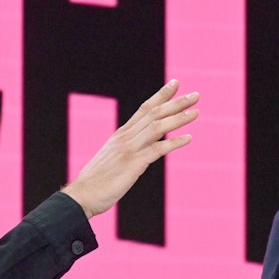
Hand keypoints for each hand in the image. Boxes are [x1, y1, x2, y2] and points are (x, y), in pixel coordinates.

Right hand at [60, 80, 198, 217]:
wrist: (82, 195)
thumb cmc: (98, 180)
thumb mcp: (114, 157)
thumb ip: (128, 149)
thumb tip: (142, 148)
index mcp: (121, 134)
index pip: (144, 108)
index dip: (161, 95)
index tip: (176, 83)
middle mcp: (126, 137)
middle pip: (154, 113)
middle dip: (176, 102)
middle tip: (196, 95)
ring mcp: (129, 149)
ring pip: (157, 127)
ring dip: (178, 118)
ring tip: (196, 112)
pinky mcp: (133, 163)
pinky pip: (157, 149)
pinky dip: (174, 142)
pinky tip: (188, 138)